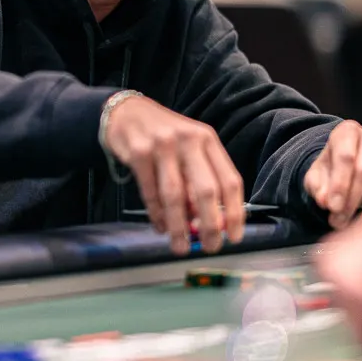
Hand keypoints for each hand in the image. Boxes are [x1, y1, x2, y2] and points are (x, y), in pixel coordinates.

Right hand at [102, 94, 243, 254]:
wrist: (126, 113)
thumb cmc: (164, 137)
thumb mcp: (189, 149)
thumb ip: (200, 180)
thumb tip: (210, 224)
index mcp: (207, 139)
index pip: (230, 180)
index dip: (235, 212)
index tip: (235, 237)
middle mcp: (189, 140)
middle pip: (206, 190)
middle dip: (210, 225)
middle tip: (210, 247)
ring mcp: (162, 145)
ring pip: (175, 196)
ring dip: (179, 227)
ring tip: (181, 247)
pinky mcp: (138, 152)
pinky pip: (150, 192)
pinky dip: (156, 215)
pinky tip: (160, 227)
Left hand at [304, 120, 361, 228]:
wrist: (350, 169)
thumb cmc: (332, 171)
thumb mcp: (317, 177)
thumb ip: (318, 187)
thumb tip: (324, 200)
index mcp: (347, 131)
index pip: (346, 156)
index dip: (339, 184)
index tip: (333, 208)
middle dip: (353, 199)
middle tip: (340, 220)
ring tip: (356, 225)